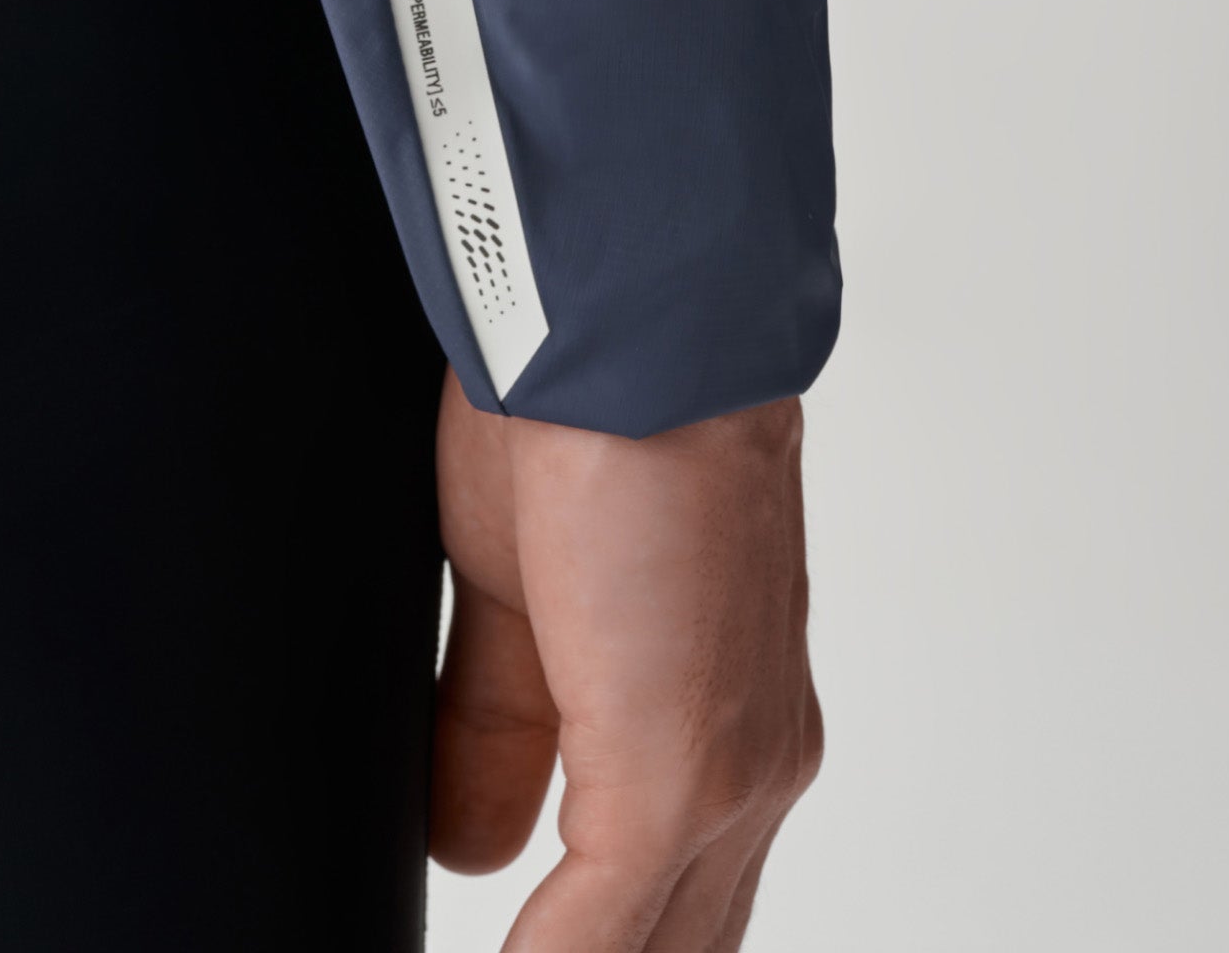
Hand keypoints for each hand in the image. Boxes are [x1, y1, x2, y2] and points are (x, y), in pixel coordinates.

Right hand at [431, 365, 820, 950]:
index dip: (598, 952)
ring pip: (666, 952)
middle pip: (686, 948)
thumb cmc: (581, 418)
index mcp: (727, 718)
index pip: (677, 903)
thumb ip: (505, 725)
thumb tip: (474, 844)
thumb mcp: (521, 596)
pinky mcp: (674, 775)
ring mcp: (728, 775)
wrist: (622, 338)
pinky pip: (601, 938)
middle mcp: (755, 762)